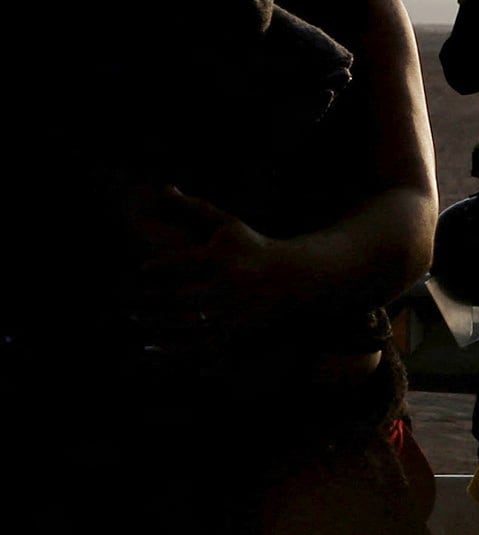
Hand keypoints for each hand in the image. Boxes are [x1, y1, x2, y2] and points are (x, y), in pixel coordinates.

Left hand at [127, 189, 303, 347]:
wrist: (294, 274)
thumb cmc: (253, 245)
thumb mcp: (227, 224)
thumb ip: (195, 208)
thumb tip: (165, 188)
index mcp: (221, 257)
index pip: (182, 261)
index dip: (159, 266)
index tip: (142, 268)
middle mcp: (226, 283)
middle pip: (181, 295)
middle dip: (151, 299)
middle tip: (127, 300)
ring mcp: (232, 307)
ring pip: (188, 320)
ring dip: (158, 321)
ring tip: (135, 318)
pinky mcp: (236, 326)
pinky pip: (199, 340)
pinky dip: (174, 346)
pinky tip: (152, 345)